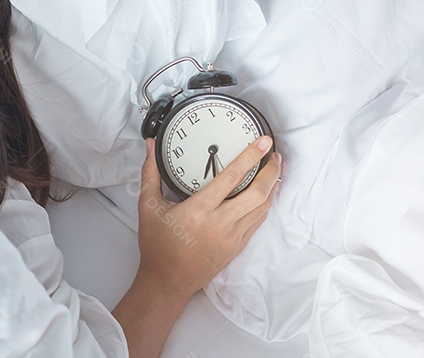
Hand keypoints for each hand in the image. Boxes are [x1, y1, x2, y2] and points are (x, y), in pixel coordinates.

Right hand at [112, 136, 280, 356]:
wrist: (167, 282)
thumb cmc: (157, 246)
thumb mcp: (148, 207)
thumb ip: (150, 173)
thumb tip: (151, 146)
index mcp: (199, 210)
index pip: (232, 177)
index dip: (251, 157)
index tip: (263, 142)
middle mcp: (220, 223)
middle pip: (257, 193)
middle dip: (271, 171)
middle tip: (275, 154)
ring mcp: (232, 236)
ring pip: (263, 208)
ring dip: (272, 186)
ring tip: (274, 169)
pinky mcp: (237, 247)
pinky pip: (257, 221)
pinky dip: (264, 204)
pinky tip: (264, 194)